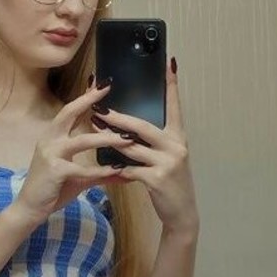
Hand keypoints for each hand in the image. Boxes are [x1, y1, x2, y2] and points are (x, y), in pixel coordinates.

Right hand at [12, 82, 130, 226]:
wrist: (30, 208)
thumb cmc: (53, 189)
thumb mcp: (79, 177)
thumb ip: (100, 172)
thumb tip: (124, 172)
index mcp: (53, 136)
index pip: (70, 111)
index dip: (85, 97)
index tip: (101, 83)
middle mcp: (50, 139)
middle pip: (69, 113)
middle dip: (89, 100)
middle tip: (106, 89)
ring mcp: (51, 153)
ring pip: (82, 141)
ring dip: (106, 139)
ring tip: (127, 139)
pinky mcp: (55, 170)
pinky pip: (82, 169)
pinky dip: (101, 171)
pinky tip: (117, 171)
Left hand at [93, 60, 197, 236]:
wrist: (182, 213)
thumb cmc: (171, 183)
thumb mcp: (167, 158)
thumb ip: (153, 143)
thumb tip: (128, 127)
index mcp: (178, 137)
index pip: (174, 106)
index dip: (171, 85)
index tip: (169, 63)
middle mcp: (175, 146)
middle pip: (142, 126)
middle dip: (118, 117)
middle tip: (99, 107)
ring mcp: (167, 162)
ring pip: (132, 146)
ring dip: (110, 139)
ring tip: (93, 130)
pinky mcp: (157, 178)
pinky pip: (130, 169)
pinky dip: (117, 168)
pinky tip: (106, 167)